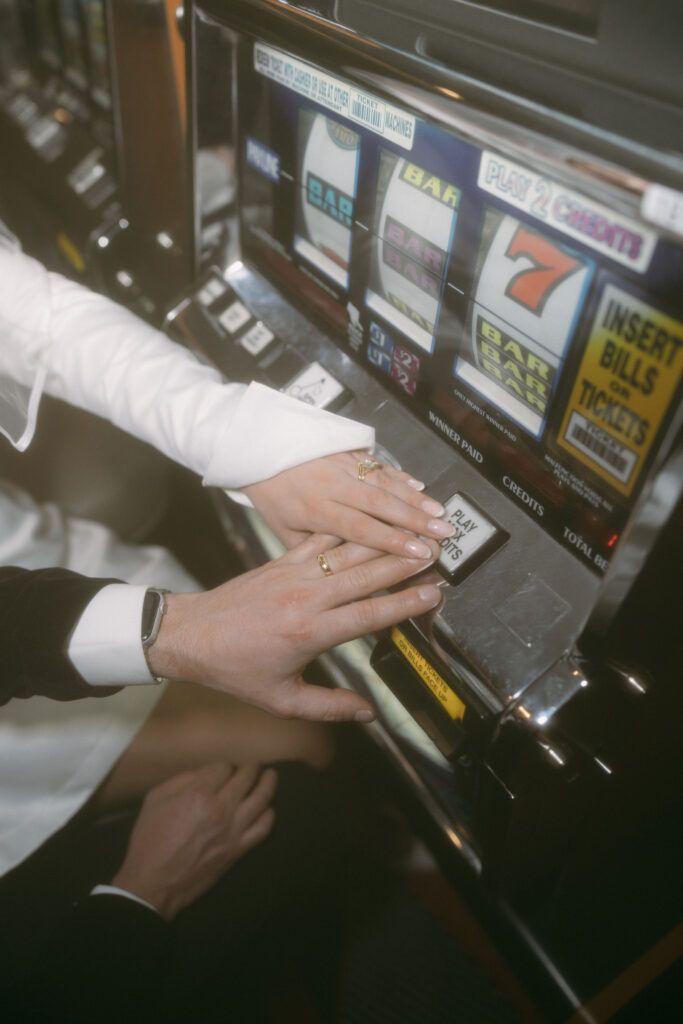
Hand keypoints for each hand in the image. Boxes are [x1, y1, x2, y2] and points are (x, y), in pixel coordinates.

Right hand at [111, 762, 276, 920]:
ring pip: (261, 798)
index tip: (222, 770)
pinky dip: (269, 814)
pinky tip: (268, 808)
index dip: (223, 766)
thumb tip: (203, 773)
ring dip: (268, 783)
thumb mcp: (154, 800)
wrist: (152, 883)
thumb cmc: (149, 841)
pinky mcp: (237, 850)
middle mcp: (218, 809)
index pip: (223, 768)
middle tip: (252, 766)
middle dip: (250, 768)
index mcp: (197, 794)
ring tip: (271, 776)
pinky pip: (263, 828)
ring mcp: (231, 830)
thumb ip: (180, 780)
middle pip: (245, 778)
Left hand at [148, 533, 442, 721]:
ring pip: (348, 553)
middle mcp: (306, 598)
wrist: (192, 635)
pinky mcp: (282, 561)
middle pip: (367, 575)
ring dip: (384, 543)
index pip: (369, 614)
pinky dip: (348, 532)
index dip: (405, 604)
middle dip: (406, 564)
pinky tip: (369, 525)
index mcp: (310, 632)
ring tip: (413, 537)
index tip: (433, 594)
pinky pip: (322, 541)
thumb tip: (368, 715)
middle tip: (438, 555)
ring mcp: (294, 574)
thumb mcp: (281, 701)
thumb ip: (328, 708)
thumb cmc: (235, 670)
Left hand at [243, 451, 454, 553]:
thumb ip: (317, 551)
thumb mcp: (284, 530)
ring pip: (384, 483)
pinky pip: (378, 465)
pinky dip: (400, 476)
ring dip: (414, 499)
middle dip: (416, 520)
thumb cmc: (271, 495)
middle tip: (443, 534)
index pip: (360, 528)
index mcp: (315, 510)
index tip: (419, 552)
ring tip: (439, 513)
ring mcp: (341, 465)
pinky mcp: (347, 451)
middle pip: (380, 504)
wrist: (258, 449)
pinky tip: (419, 487)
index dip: (393, 541)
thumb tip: (347, 571)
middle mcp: (332, 485)